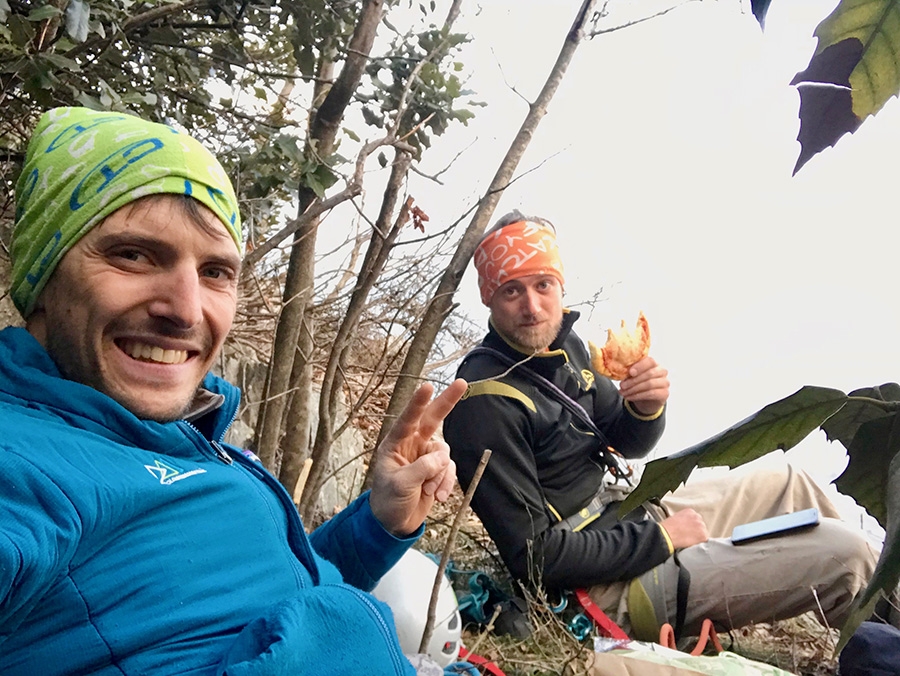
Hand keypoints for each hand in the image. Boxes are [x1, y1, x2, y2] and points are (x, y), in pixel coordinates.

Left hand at [369, 379, 466, 535]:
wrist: (394, 524)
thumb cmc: (388, 501)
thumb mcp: (400, 485)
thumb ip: (422, 469)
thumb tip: (442, 458)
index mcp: (395, 444)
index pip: (408, 420)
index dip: (418, 403)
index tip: (427, 387)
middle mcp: (411, 445)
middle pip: (433, 419)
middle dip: (447, 402)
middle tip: (461, 383)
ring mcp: (425, 457)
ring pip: (445, 454)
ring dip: (441, 474)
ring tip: (431, 491)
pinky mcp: (436, 470)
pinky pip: (449, 469)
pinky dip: (447, 482)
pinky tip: (439, 497)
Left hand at [618, 355, 668, 415]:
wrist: (647, 399)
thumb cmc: (639, 383)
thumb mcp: (634, 376)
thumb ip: (630, 373)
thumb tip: (620, 373)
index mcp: (654, 363)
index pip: (650, 361)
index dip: (640, 366)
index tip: (630, 372)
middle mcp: (662, 371)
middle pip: (649, 374)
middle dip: (633, 380)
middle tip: (622, 385)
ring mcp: (665, 382)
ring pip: (649, 384)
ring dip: (634, 389)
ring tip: (623, 392)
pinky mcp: (665, 393)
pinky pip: (651, 393)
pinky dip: (638, 396)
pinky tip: (629, 397)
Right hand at [660, 509, 708, 549]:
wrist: (667, 534)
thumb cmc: (667, 528)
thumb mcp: (674, 518)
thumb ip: (683, 520)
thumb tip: (685, 526)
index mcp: (690, 511)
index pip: (695, 519)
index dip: (691, 526)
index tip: (687, 530)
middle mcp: (697, 517)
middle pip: (700, 525)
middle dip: (696, 531)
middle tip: (688, 536)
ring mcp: (701, 526)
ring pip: (703, 533)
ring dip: (698, 537)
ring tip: (689, 541)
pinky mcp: (703, 536)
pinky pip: (704, 541)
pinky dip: (699, 544)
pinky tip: (691, 544)